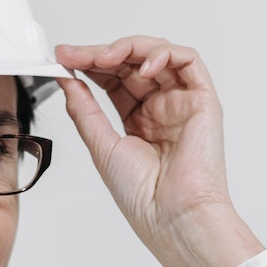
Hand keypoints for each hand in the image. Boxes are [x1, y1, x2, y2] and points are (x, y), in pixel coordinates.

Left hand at [55, 36, 263, 266]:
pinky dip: (165, 54)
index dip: (88, 64)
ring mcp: (182, 103)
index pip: (113, 79)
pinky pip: (188, 62)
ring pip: (158, 54)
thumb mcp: (101, 146)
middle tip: (75, 53)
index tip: (63, 57)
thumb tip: (66, 78)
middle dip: (101, 53)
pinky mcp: (203, 101)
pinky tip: (143, 65)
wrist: (173, 218)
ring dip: (130, 48)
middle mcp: (161, 109)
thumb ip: (84, 109)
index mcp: (138, 121)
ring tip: (106, 57)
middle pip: (132, 63)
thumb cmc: (144, 197)